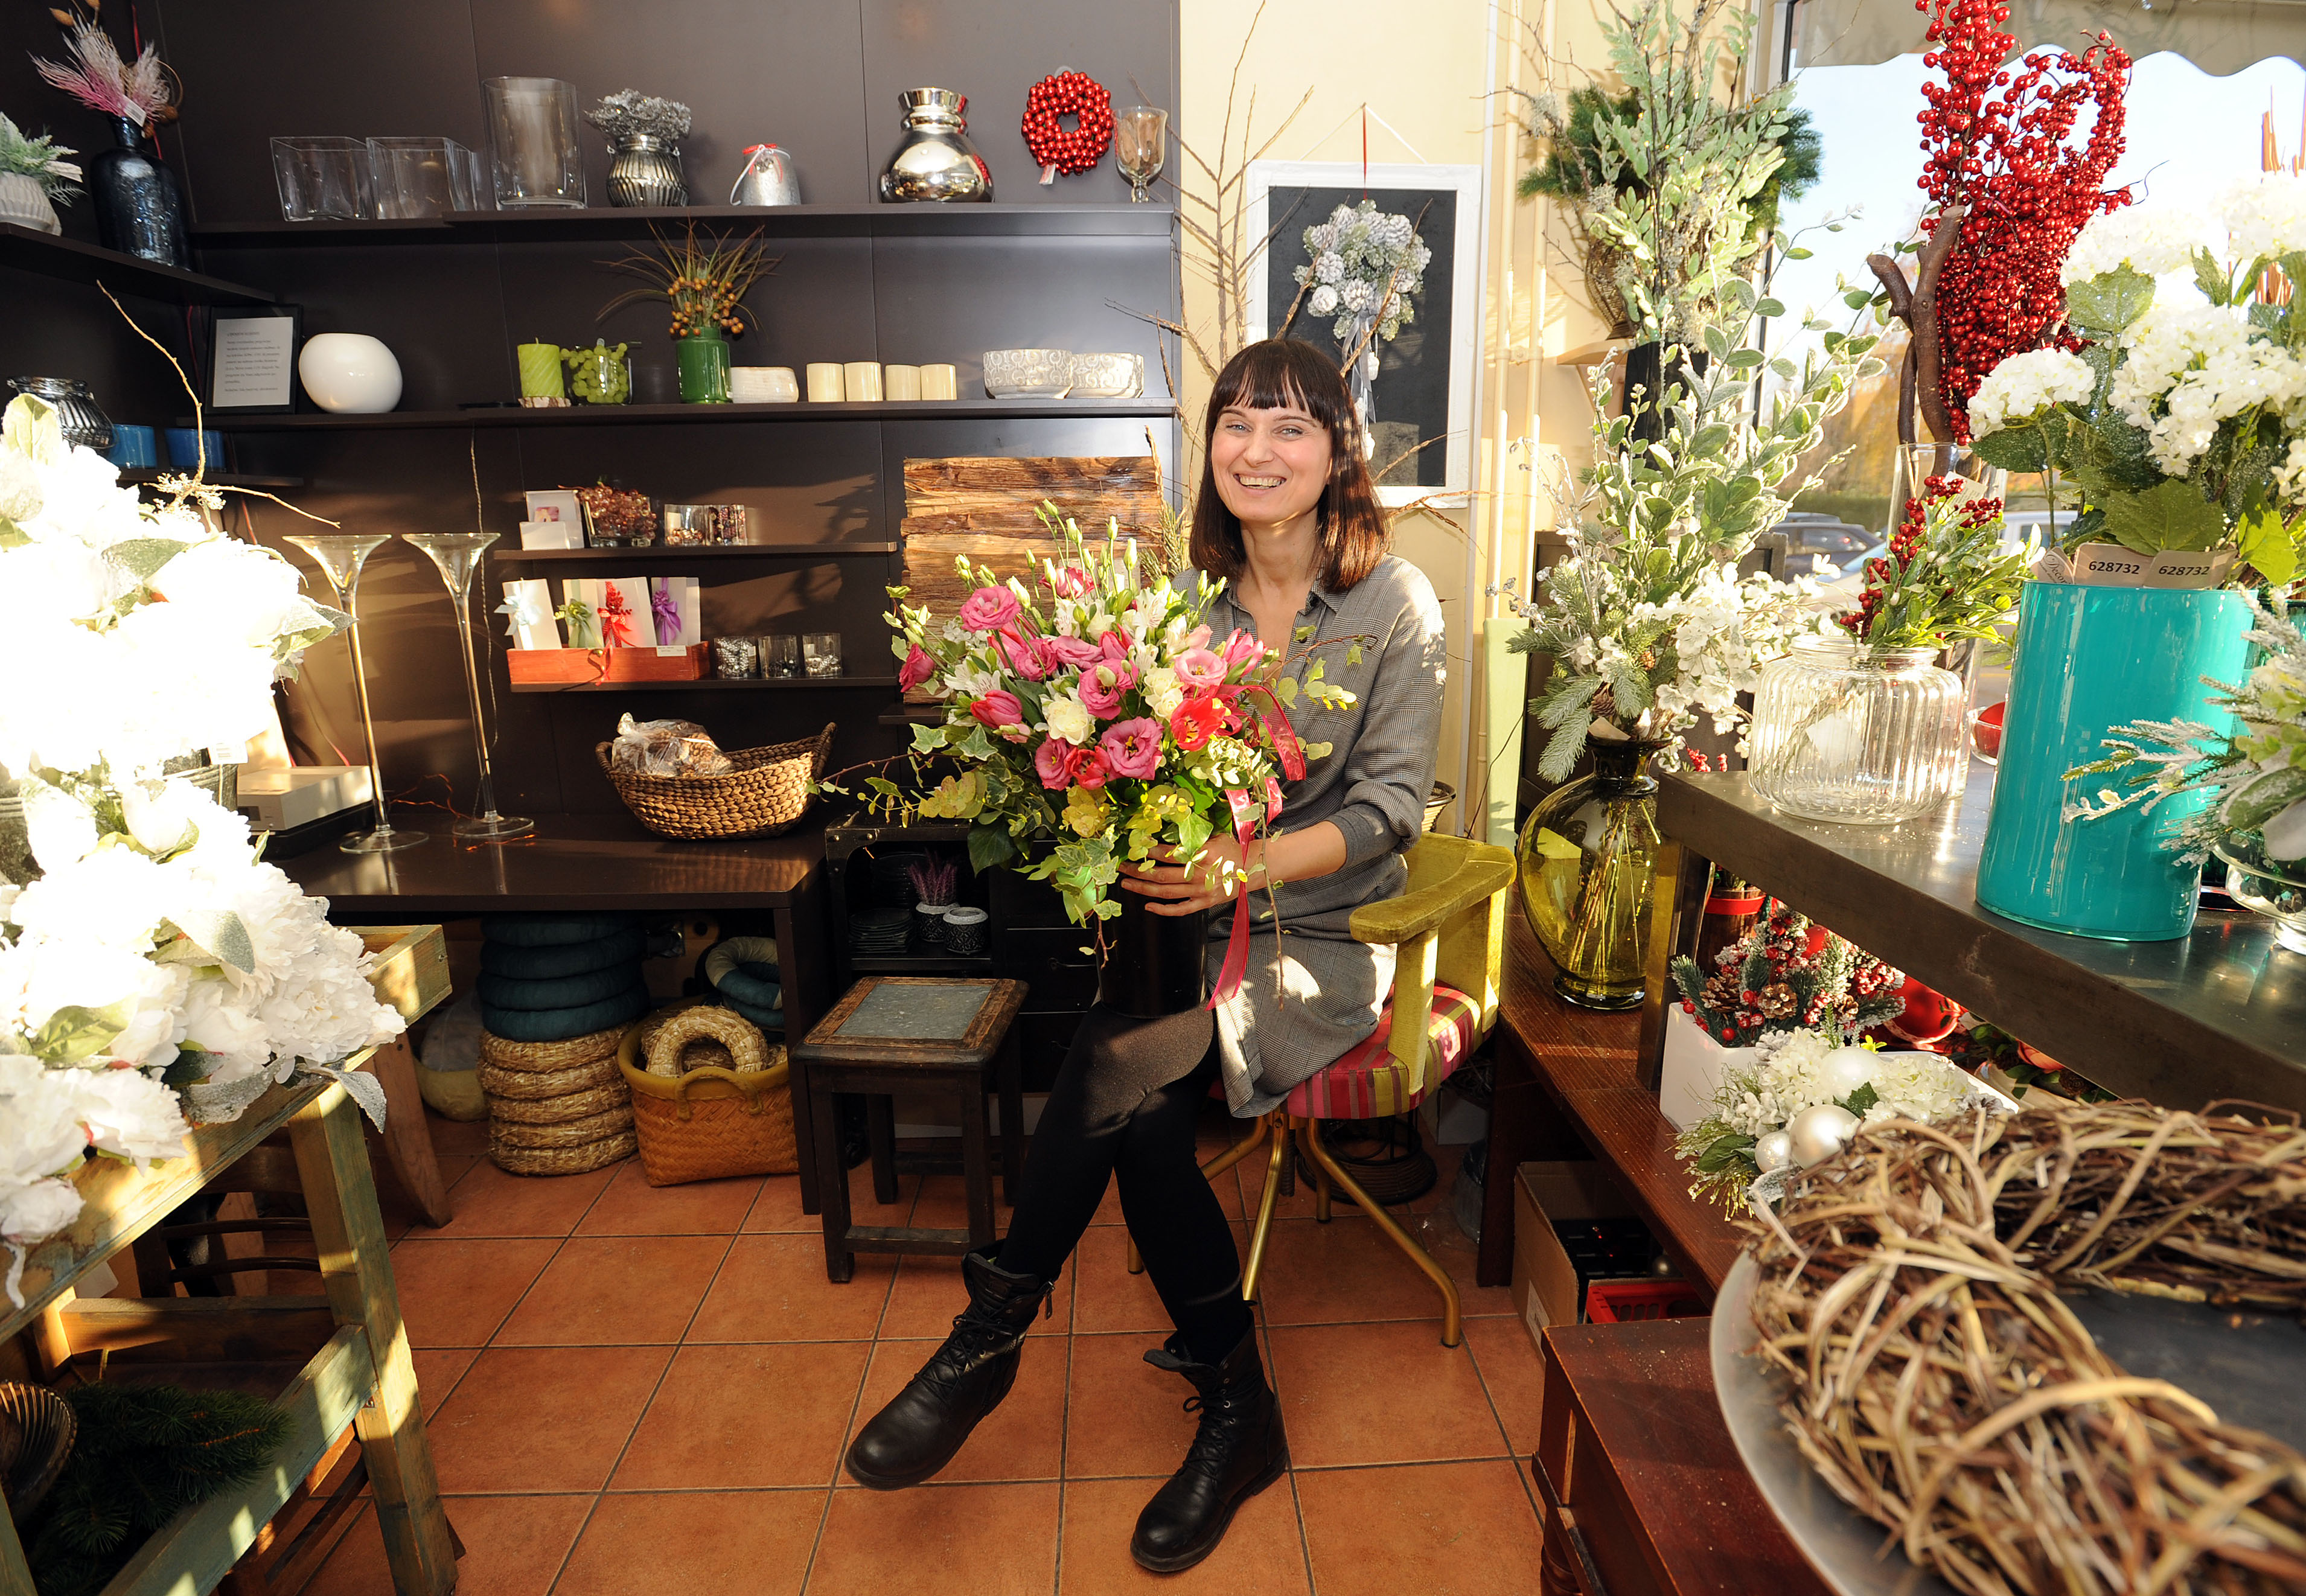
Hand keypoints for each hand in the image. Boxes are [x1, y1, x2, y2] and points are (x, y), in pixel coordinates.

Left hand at [1118, 835, 1264, 916]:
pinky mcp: (1203, 903)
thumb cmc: (1231, 849)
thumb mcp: (1214, 836)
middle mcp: (1199, 875)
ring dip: (1143, 889)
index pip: (1169, 854)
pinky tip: (1148, 906)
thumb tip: (1167, 831)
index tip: (1136, 847)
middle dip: (1138, 871)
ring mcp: (1200, 892)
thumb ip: (1193, 837)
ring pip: (1166, 892)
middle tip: (1123, 867)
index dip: (1150, 851)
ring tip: (1126, 884)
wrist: (1251, 869)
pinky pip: (1180, 910)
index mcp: (1202, 855)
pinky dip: (1162, 910)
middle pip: (1161, 875)